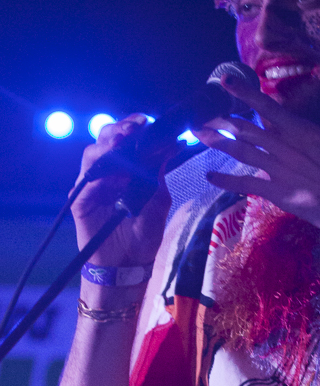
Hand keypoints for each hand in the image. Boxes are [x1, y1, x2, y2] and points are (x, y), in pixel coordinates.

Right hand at [71, 115, 171, 266]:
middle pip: (106, 139)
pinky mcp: (80, 200)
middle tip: (132, 129)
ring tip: (121, 144)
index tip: (147, 121)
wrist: (128, 263)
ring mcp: (92, 184)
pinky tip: (113, 174)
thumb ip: (159, 174)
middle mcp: (108, 172)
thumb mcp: (158, 201)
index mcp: (127, 168)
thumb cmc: (143, 233)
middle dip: (118, 130)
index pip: (127, 139)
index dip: (134, 127)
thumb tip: (172, 145)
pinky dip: (99, 175)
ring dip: (106, 147)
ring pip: (92, 154)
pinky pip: (86, 182)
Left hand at [194, 75, 319, 242]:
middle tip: (204, 116)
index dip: (243, 92)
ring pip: (240, 151)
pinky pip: (244, 184)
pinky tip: (210, 177)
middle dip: (222, 121)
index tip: (225, 80)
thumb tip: (297, 133)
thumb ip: (311, 140)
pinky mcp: (277, 192)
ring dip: (219, 142)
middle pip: (246, 129)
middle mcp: (286, 145)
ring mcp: (278, 169)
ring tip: (201, 135)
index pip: (266, 106)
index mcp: (303, 130)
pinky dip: (225, 180)